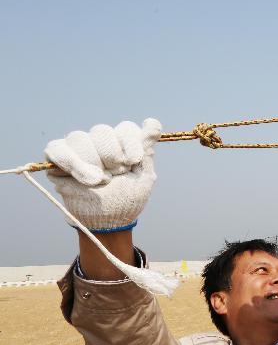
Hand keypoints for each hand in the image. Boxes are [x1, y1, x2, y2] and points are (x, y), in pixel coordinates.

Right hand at [44, 119, 160, 231]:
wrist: (108, 221)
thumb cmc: (127, 199)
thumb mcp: (143, 176)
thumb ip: (146, 149)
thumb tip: (153, 123)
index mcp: (122, 143)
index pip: (126, 128)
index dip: (130, 142)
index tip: (133, 161)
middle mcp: (100, 141)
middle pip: (102, 131)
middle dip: (111, 156)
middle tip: (115, 175)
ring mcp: (78, 148)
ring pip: (80, 137)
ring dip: (92, 162)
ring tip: (100, 181)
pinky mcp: (58, 158)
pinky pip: (57, 149)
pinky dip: (72, 164)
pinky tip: (87, 179)